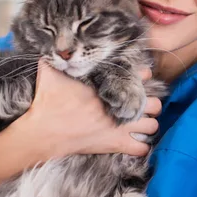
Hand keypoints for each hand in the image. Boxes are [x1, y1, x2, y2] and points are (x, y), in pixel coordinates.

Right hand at [0, 59, 160, 185]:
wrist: (41, 133)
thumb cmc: (47, 102)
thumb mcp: (50, 73)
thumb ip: (55, 58)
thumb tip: (52, 46)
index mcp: (108, 88)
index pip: (139, 77)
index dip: (142, 78)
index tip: (140, 79)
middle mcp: (117, 107)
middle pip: (154, 104)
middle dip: (149, 104)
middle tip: (140, 104)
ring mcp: (118, 127)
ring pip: (152, 126)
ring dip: (147, 124)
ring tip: (139, 124)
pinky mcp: (113, 145)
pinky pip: (141, 149)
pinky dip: (141, 147)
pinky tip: (134, 142)